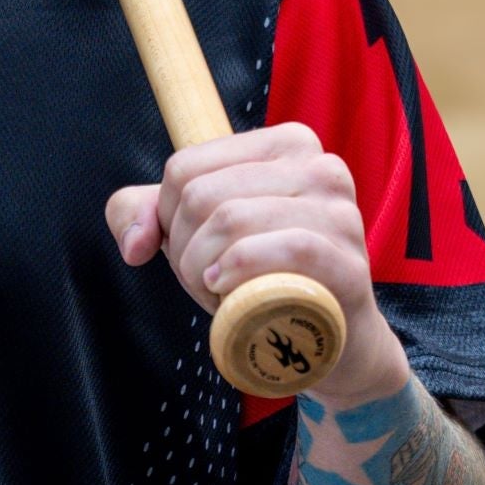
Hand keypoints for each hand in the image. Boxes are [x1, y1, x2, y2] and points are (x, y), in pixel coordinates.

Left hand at [103, 121, 409, 405]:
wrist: (330, 340)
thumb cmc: (259, 278)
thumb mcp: (194, 235)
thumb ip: (143, 214)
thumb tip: (135, 243)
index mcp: (285, 144)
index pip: (185, 167)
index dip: (167, 219)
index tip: (190, 249)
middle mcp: (319, 166)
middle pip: (202, 195)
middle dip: (183, 250)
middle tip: (202, 281)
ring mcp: (340, 212)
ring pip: (231, 219)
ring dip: (203, 270)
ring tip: (217, 292)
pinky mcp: (348, 261)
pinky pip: (284, 249)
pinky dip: (239, 272)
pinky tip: (228, 292)